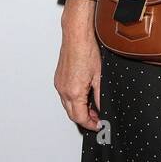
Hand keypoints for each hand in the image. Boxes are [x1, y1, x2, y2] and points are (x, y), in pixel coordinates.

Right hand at [54, 0, 101, 129]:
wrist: (76, 36)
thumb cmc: (87, 51)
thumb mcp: (99, 77)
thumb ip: (100, 97)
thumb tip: (102, 109)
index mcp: (74, 92)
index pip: (80, 118)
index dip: (91, 124)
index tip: (99, 125)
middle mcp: (63, 90)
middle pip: (72, 115)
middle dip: (85, 119)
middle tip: (97, 119)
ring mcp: (59, 84)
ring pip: (68, 106)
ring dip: (79, 110)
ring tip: (92, 108)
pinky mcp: (58, 79)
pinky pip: (65, 96)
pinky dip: (74, 101)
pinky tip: (84, 96)